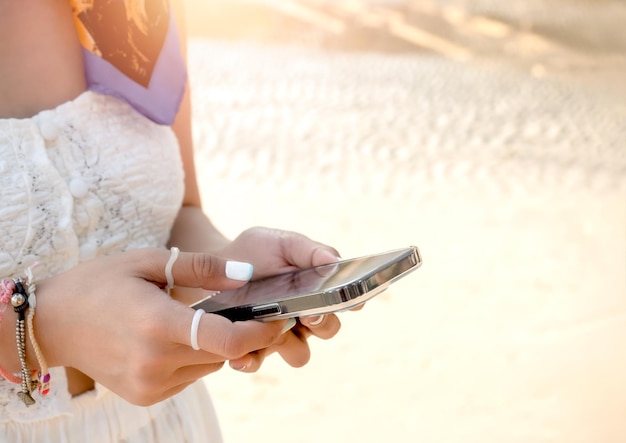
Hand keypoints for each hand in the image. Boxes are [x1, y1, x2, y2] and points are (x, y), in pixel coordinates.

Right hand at [30, 248, 288, 405]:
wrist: (53, 323)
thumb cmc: (101, 283)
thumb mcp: (150, 261)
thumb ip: (202, 268)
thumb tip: (247, 274)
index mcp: (158, 324)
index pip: (228, 339)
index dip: (262, 331)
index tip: (279, 317)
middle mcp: (156, 362)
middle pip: (225, 352)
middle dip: (242, 333)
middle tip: (245, 310)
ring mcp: (150, 384)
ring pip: (210, 366)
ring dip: (216, 345)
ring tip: (199, 319)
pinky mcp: (146, 395)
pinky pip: (190, 376)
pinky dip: (195, 358)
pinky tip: (175, 337)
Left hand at [216, 227, 343, 370]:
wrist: (217, 265)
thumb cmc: (257, 252)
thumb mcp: (282, 244)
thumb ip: (310, 251)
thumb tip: (335, 261)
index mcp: (319, 292)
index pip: (346, 303)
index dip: (351, 303)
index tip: (347, 301)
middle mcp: (305, 317)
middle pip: (328, 330)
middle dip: (321, 324)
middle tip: (307, 314)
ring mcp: (280, 335)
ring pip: (299, 354)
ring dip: (290, 344)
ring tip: (274, 330)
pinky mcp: (252, 347)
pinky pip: (256, 363)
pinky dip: (249, 362)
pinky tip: (239, 356)